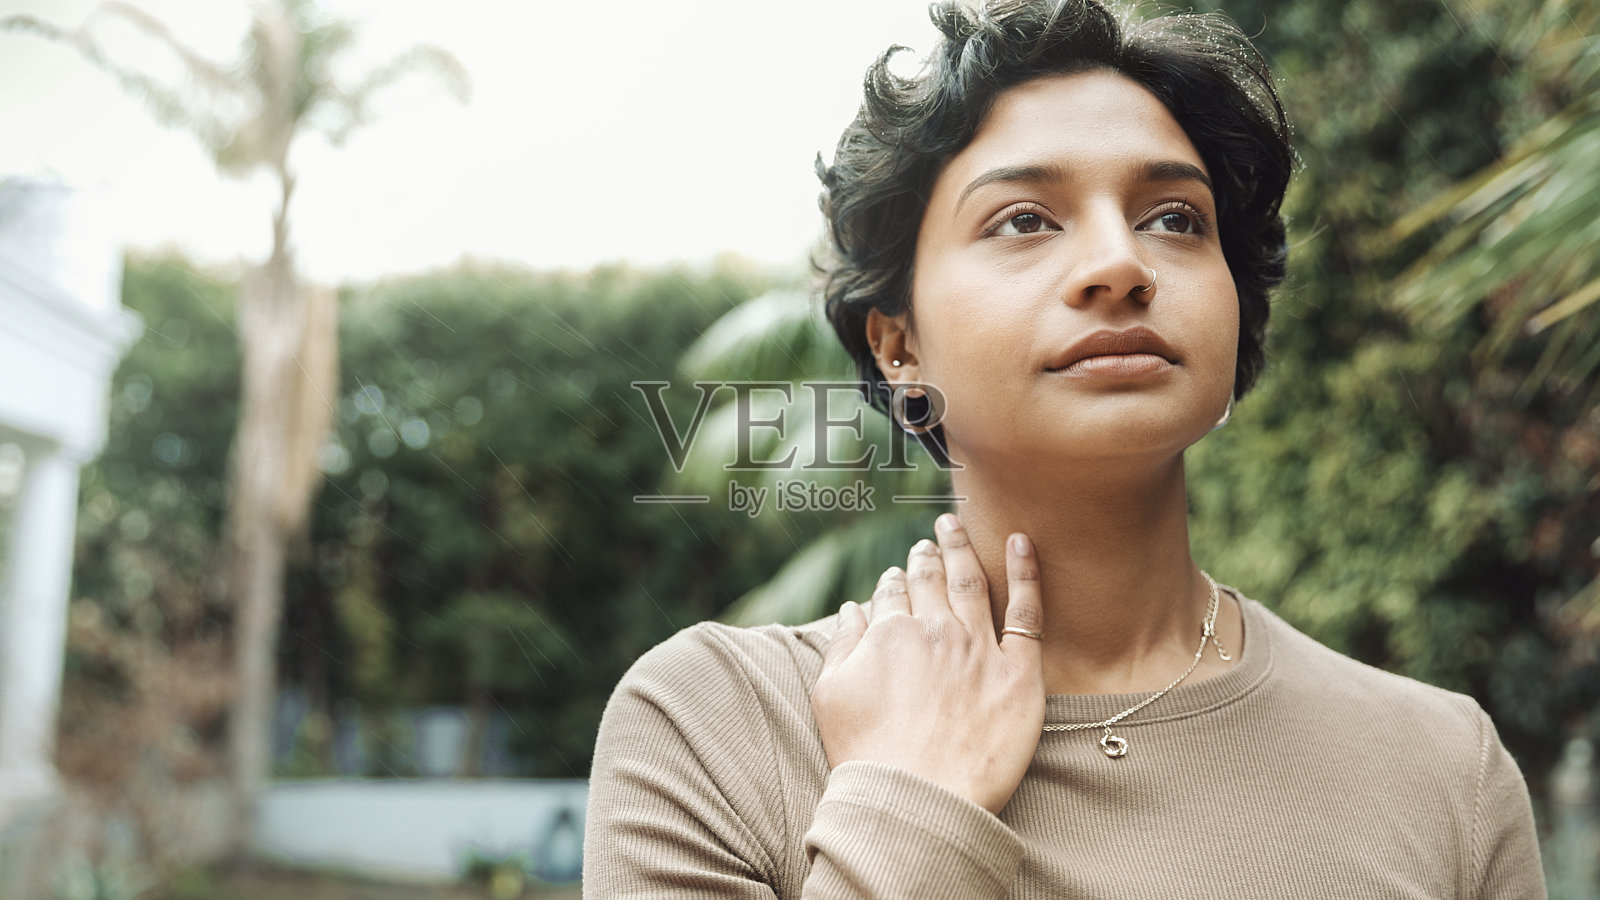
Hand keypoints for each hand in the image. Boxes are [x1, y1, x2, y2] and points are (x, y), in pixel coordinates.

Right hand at [811, 514, 1045, 814]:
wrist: (916, 799)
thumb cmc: (867, 755)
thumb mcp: (830, 695)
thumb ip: (842, 645)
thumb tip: (852, 609)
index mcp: (889, 633)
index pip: (892, 594)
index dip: (893, 583)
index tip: (897, 579)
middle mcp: (935, 630)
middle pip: (931, 580)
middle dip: (927, 556)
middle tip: (930, 540)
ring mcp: (979, 648)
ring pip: (972, 582)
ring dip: (963, 549)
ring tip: (957, 526)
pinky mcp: (1018, 672)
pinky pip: (1027, 611)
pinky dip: (1026, 571)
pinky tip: (1022, 542)